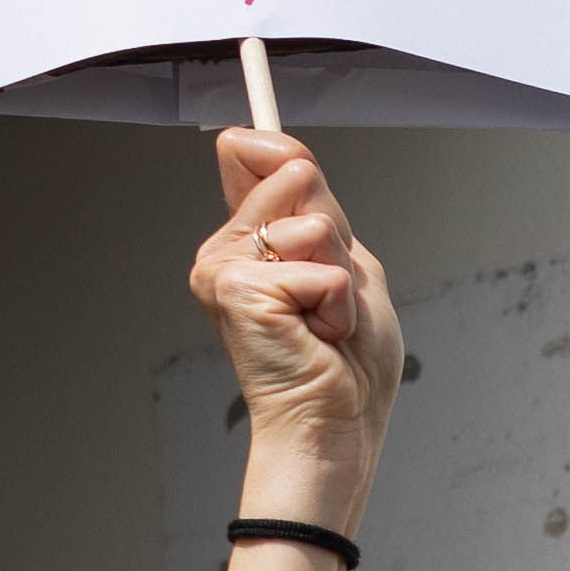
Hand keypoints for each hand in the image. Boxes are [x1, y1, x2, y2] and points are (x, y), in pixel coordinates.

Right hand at [196, 133, 402, 512]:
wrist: (336, 424)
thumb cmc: (345, 363)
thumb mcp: (347, 265)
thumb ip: (319, 209)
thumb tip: (288, 153)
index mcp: (249, 238)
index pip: (248, 152)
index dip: (277, 146)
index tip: (289, 154)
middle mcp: (225, 248)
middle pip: (295, 173)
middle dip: (336, 233)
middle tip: (327, 291)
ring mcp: (222, 268)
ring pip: (313, 221)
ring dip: (340, 276)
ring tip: (322, 319)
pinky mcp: (236, 290)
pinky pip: (320, 268)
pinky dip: (338, 306)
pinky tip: (317, 336)